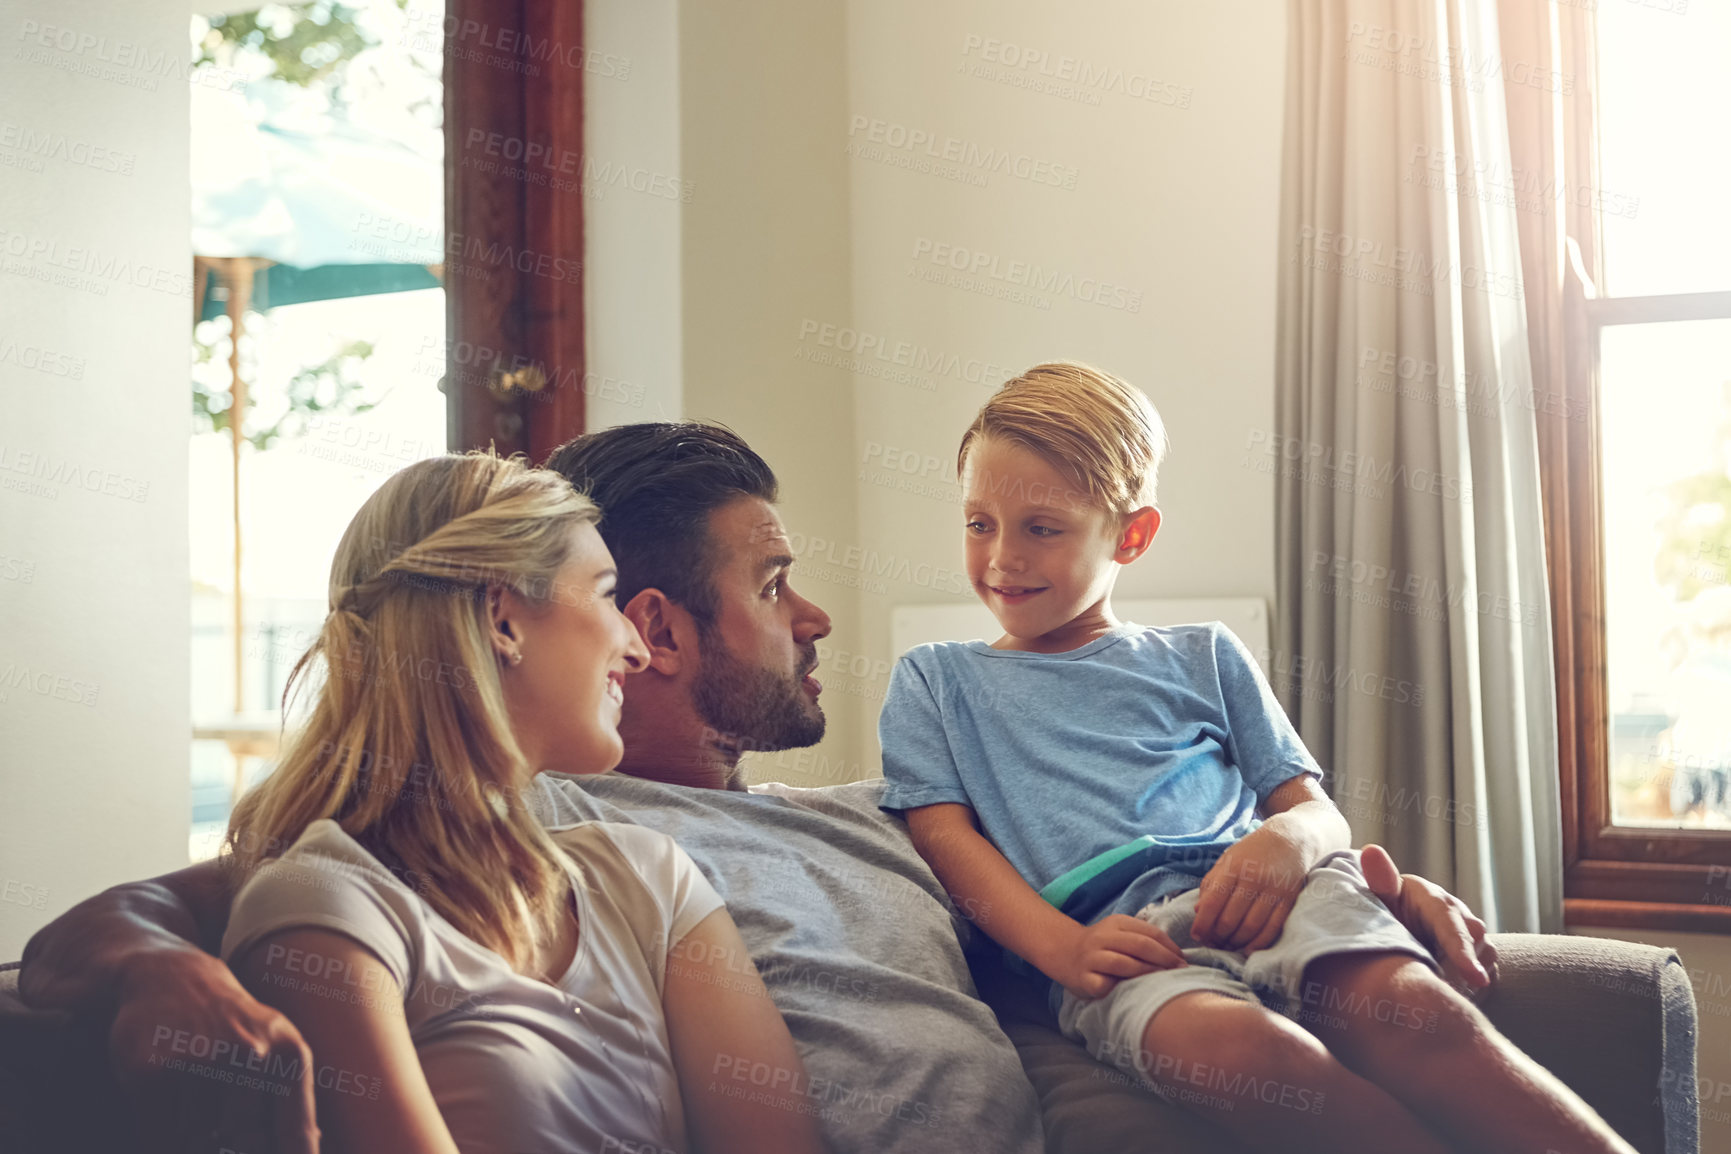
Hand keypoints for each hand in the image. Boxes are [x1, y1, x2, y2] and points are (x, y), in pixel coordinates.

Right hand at [110, 947, 318, 1153]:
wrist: (172, 978)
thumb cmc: (232, 1028)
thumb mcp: (276, 1049)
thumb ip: (290, 1103)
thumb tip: (310, 1144)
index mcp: (289, 1053)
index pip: (296, 1133)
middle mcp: (251, 1054)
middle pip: (242, 1142)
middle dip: (227, 1141)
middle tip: (216, 1106)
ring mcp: (201, 1060)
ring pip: (195, 1141)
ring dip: (188, 1131)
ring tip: (189, 1084)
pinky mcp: (153, 1070)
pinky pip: (159, 1136)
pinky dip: (158, 1130)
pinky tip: (163, 1092)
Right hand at [1051, 915, 1186, 1000]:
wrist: (1065, 952)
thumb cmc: (1103, 946)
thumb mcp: (1120, 932)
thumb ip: (1144, 938)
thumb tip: (1177, 956)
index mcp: (1117, 923)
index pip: (1150, 933)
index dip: (1171, 947)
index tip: (1183, 961)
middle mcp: (1103, 938)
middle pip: (1140, 946)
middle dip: (1165, 960)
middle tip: (1180, 972)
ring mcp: (1092, 958)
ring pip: (1124, 964)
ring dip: (1148, 973)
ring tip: (1163, 982)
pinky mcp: (1084, 979)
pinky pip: (1106, 985)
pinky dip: (1121, 989)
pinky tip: (1132, 994)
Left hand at [1193, 827, 1308, 952]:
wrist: (1289, 840)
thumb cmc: (1251, 853)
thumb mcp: (1226, 862)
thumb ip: (1210, 886)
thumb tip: (1198, 912)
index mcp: (1233, 868)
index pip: (1213, 902)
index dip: (1202, 923)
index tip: (1196, 935)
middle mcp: (1253, 879)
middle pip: (1231, 918)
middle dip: (1218, 936)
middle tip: (1212, 942)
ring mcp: (1273, 890)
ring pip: (1251, 927)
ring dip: (1236, 942)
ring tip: (1228, 945)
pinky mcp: (1289, 900)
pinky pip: (1272, 928)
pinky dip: (1258, 943)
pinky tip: (1248, 948)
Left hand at [1359, 843, 1497, 989]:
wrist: (1403, 922)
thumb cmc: (1389, 908)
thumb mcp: (1382, 897)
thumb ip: (1380, 881)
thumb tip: (1371, 850)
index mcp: (1435, 900)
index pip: (1453, 925)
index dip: (1463, 952)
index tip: (1475, 978)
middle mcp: (1461, 916)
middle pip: (1476, 946)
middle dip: (1459, 972)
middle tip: (1431, 987)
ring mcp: (1476, 938)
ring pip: (1485, 964)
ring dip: (1462, 981)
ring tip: (1430, 983)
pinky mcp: (1483, 958)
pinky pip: (1487, 979)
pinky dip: (1469, 990)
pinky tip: (1444, 988)